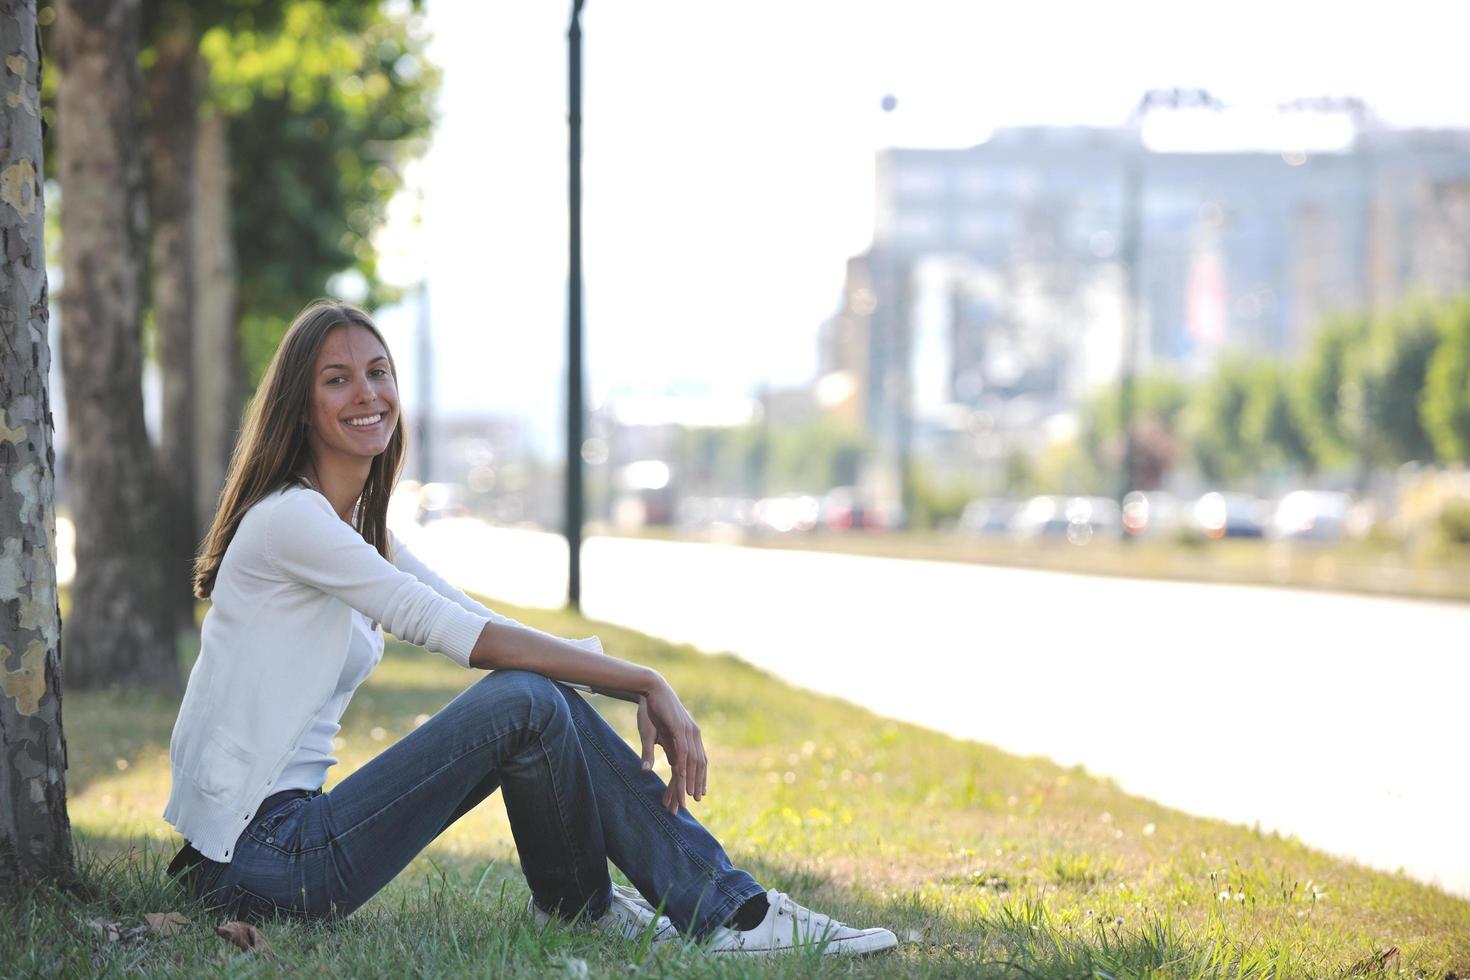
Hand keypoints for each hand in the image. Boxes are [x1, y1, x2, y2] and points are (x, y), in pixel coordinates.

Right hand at [636, 678, 706, 815]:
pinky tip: (681, 778)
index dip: (694, 781)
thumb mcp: (652, 737)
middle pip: (697, 766)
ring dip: (689, 781)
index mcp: (688, 739)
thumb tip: (657, 768)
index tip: (692, 798)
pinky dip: (683, 766)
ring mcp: (688, 732)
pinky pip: (683, 751)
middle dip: (693, 786)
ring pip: (692, 762)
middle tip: (689, 805)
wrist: (649, 689)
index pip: (695, 764)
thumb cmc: (650, 712)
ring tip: (686, 797)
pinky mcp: (680, 728)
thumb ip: (655, 753)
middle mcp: (693, 736)